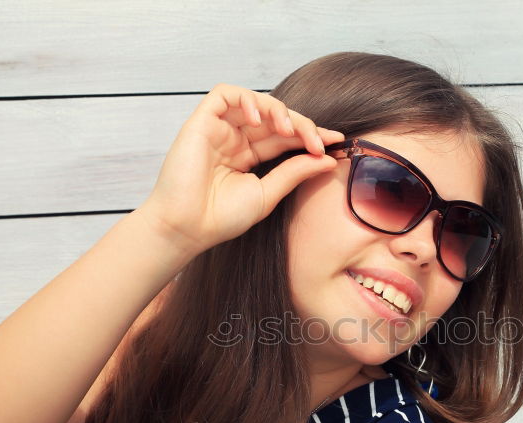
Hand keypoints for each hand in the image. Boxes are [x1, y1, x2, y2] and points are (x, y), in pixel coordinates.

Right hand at [136, 83, 343, 254]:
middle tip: (319, 141)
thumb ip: (294, 173)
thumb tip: (327, 159)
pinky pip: (224, 94)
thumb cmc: (221, 218)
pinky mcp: (201, 122)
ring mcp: (218, 129)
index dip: (310, 134)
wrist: (187, 228)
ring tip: (290, 130)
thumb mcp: (267, 194)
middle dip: (301, 125)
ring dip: (278, 110)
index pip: (284, 137)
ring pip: (254, 101)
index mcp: (249, 156)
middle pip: (274, 118)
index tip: (336, 143)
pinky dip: (246, 99)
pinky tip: (261, 119)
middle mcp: (234, 139)